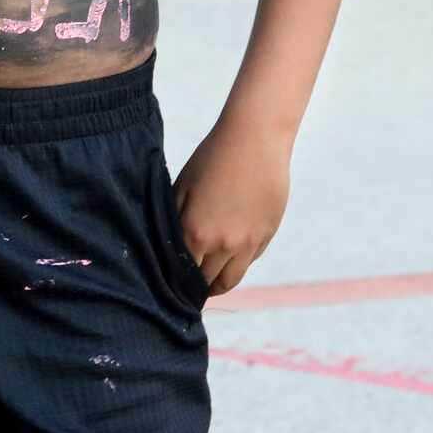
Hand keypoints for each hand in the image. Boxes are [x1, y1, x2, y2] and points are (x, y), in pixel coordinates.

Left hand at [171, 116, 292, 296]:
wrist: (255, 140)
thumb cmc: (212, 158)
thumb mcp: (182, 186)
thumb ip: (173, 219)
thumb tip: (166, 246)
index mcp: (196, 232)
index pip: (182, 273)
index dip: (175, 283)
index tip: (169, 288)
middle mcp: (223, 244)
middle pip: (207, 282)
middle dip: (195, 288)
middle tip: (185, 291)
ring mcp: (248, 242)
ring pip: (231, 279)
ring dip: (217, 285)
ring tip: (208, 285)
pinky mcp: (267, 234)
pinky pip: (249, 260)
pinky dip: (237, 263)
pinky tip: (228, 257)